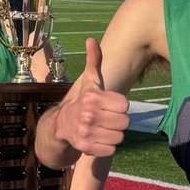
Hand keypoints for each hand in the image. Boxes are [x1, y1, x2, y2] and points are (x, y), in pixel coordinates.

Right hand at [55, 39, 129, 156]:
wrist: (63, 125)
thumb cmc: (84, 101)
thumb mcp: (90, 81)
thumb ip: (94, 60)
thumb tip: (91, 40)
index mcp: (93, 97)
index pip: (125, 105)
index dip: (120, 106)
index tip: (109, 105)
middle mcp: (89, 115)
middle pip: (125, 122)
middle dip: (118, 121)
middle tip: (107, 119)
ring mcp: (87, 132)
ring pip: (120, 137)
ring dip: (114, 134)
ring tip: (103, 129)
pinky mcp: (86, 147)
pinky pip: (111, 150)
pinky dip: (107, 147)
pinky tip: (99, 139)